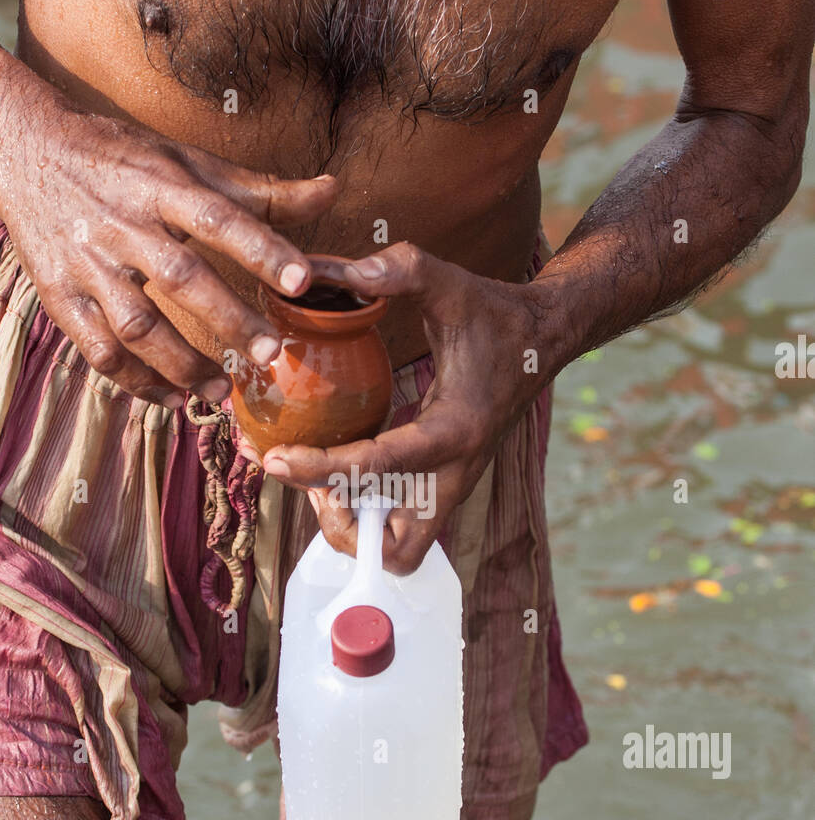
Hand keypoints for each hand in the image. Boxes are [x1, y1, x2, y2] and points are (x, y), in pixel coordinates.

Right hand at [0, 104, 337, 404]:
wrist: (22, 151)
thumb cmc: (121, 160)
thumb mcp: (186, 161)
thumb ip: (260, 191)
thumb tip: (332, 192)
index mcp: (161, 185)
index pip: (219, 218)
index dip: (262, 250)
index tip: (303, 281)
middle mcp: (123, 223)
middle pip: (180, 277)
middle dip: (228, 320)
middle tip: (270, 355)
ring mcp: (88, 263)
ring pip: (136, 325)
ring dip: (181, 365)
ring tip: (222, 390)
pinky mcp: (61, 295)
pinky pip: (99, 349)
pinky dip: (136, 381)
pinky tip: (171, 399)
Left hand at [256, 244, 549, 573]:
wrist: (543, 340)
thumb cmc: (495, 313)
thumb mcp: (447, 282)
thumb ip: (395, 270)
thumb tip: (325, 271)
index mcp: (455, 429)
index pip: (379, 468)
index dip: (321, 468)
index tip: (276, 460)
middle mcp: (457, 473)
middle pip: (394, 547)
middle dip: (343, 527)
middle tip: (309, 482)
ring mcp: (453, 487)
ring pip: (399, 550)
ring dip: (353, 529)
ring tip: (319, 480)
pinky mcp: (446, 487)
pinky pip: (401, 526)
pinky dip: (365, 514)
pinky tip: (338, 470)